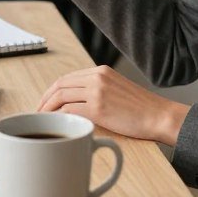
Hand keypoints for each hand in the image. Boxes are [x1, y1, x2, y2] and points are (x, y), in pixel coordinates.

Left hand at [37, 65, 191, 145]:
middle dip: (45, 99)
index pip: (67, 77)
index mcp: (101, 71)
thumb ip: (98, 90)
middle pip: (60, 84)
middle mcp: (97, 76)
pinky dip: (60, 117)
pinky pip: (70, 109)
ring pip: (61, 95)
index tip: (45, 103)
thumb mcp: (117, 90)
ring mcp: (97, 90)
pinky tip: (58, 125)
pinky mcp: (99, 107)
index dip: (52, 91)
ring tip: (43, 121)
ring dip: (48, 109)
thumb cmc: (141, 109)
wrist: (160, 116)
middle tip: (38, 113)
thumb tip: (75, 104)